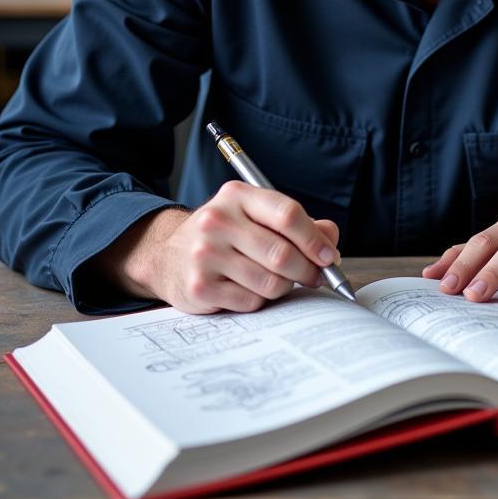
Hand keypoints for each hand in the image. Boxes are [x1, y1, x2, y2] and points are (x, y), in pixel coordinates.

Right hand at [96, 182, 340, 313]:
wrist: (167, 255)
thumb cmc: (224, 235)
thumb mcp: (255, 216)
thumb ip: (296, 223)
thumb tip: (330, 238)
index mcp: (237, 196)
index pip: (287, 214)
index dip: (314, 239)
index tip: (329, 256)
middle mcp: (217, 221)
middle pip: (282, 254)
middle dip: (307, 270)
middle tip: (316, 277)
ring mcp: (205, 254)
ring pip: (270, 282)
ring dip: (283, 287)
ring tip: (277, 280)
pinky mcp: (199, 287)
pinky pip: (250, 302)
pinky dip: (259, 300)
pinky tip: (248, 289)